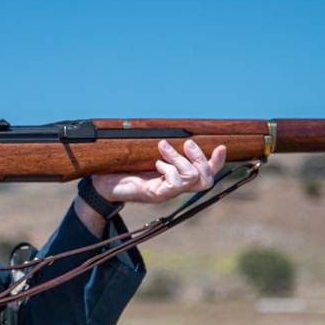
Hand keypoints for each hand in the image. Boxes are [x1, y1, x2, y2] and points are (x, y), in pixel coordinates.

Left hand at [95, 139, 226, 203]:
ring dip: (180, 159)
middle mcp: (176, 187)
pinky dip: (168, 170)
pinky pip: (173, 185)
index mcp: (178, 177)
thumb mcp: (146, 154)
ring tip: (163, 146)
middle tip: (188, 143)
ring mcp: (167, 192)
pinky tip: (156, 163)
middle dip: (201, 159)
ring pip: (191, 178)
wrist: (103, 184)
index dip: (217, 162)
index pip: (207, 173)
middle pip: (206, 179)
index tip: (221, 146)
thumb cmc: (124, 168)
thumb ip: (162, 147)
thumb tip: (172, 129)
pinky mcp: (155, 195)